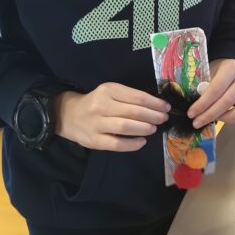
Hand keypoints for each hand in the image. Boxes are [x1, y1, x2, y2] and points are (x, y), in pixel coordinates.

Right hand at [54, 83, 168, 151]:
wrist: (69, 115)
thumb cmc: (96, 103)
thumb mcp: (110, 93)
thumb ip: (129, 98)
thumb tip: (157, 106)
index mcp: (108, 90)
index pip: (136, 97)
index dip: (154, 103)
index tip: (166, 107)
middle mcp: (101, 105)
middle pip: (133, 112)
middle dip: (152, 116)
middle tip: (163, 119)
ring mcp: (96, 124)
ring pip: (125, 127)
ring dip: (144, 128)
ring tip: (153, 129)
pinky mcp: (94, 140)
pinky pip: (116, 144)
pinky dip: (132, 144)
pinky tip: (141, 142)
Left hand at [188, 58, 234, 127]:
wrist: (234, 71)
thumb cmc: (217, 73)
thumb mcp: (208, 74)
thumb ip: (203, 87)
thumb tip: (195, 108)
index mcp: (232, 67)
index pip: (217, 88)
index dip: (203, 103)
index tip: (191, 113)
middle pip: (228, 100)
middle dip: (210, 114)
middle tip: (196, 122)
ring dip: (224, 118)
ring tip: (209, 120)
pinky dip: (232, 119)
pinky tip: (220, 118)